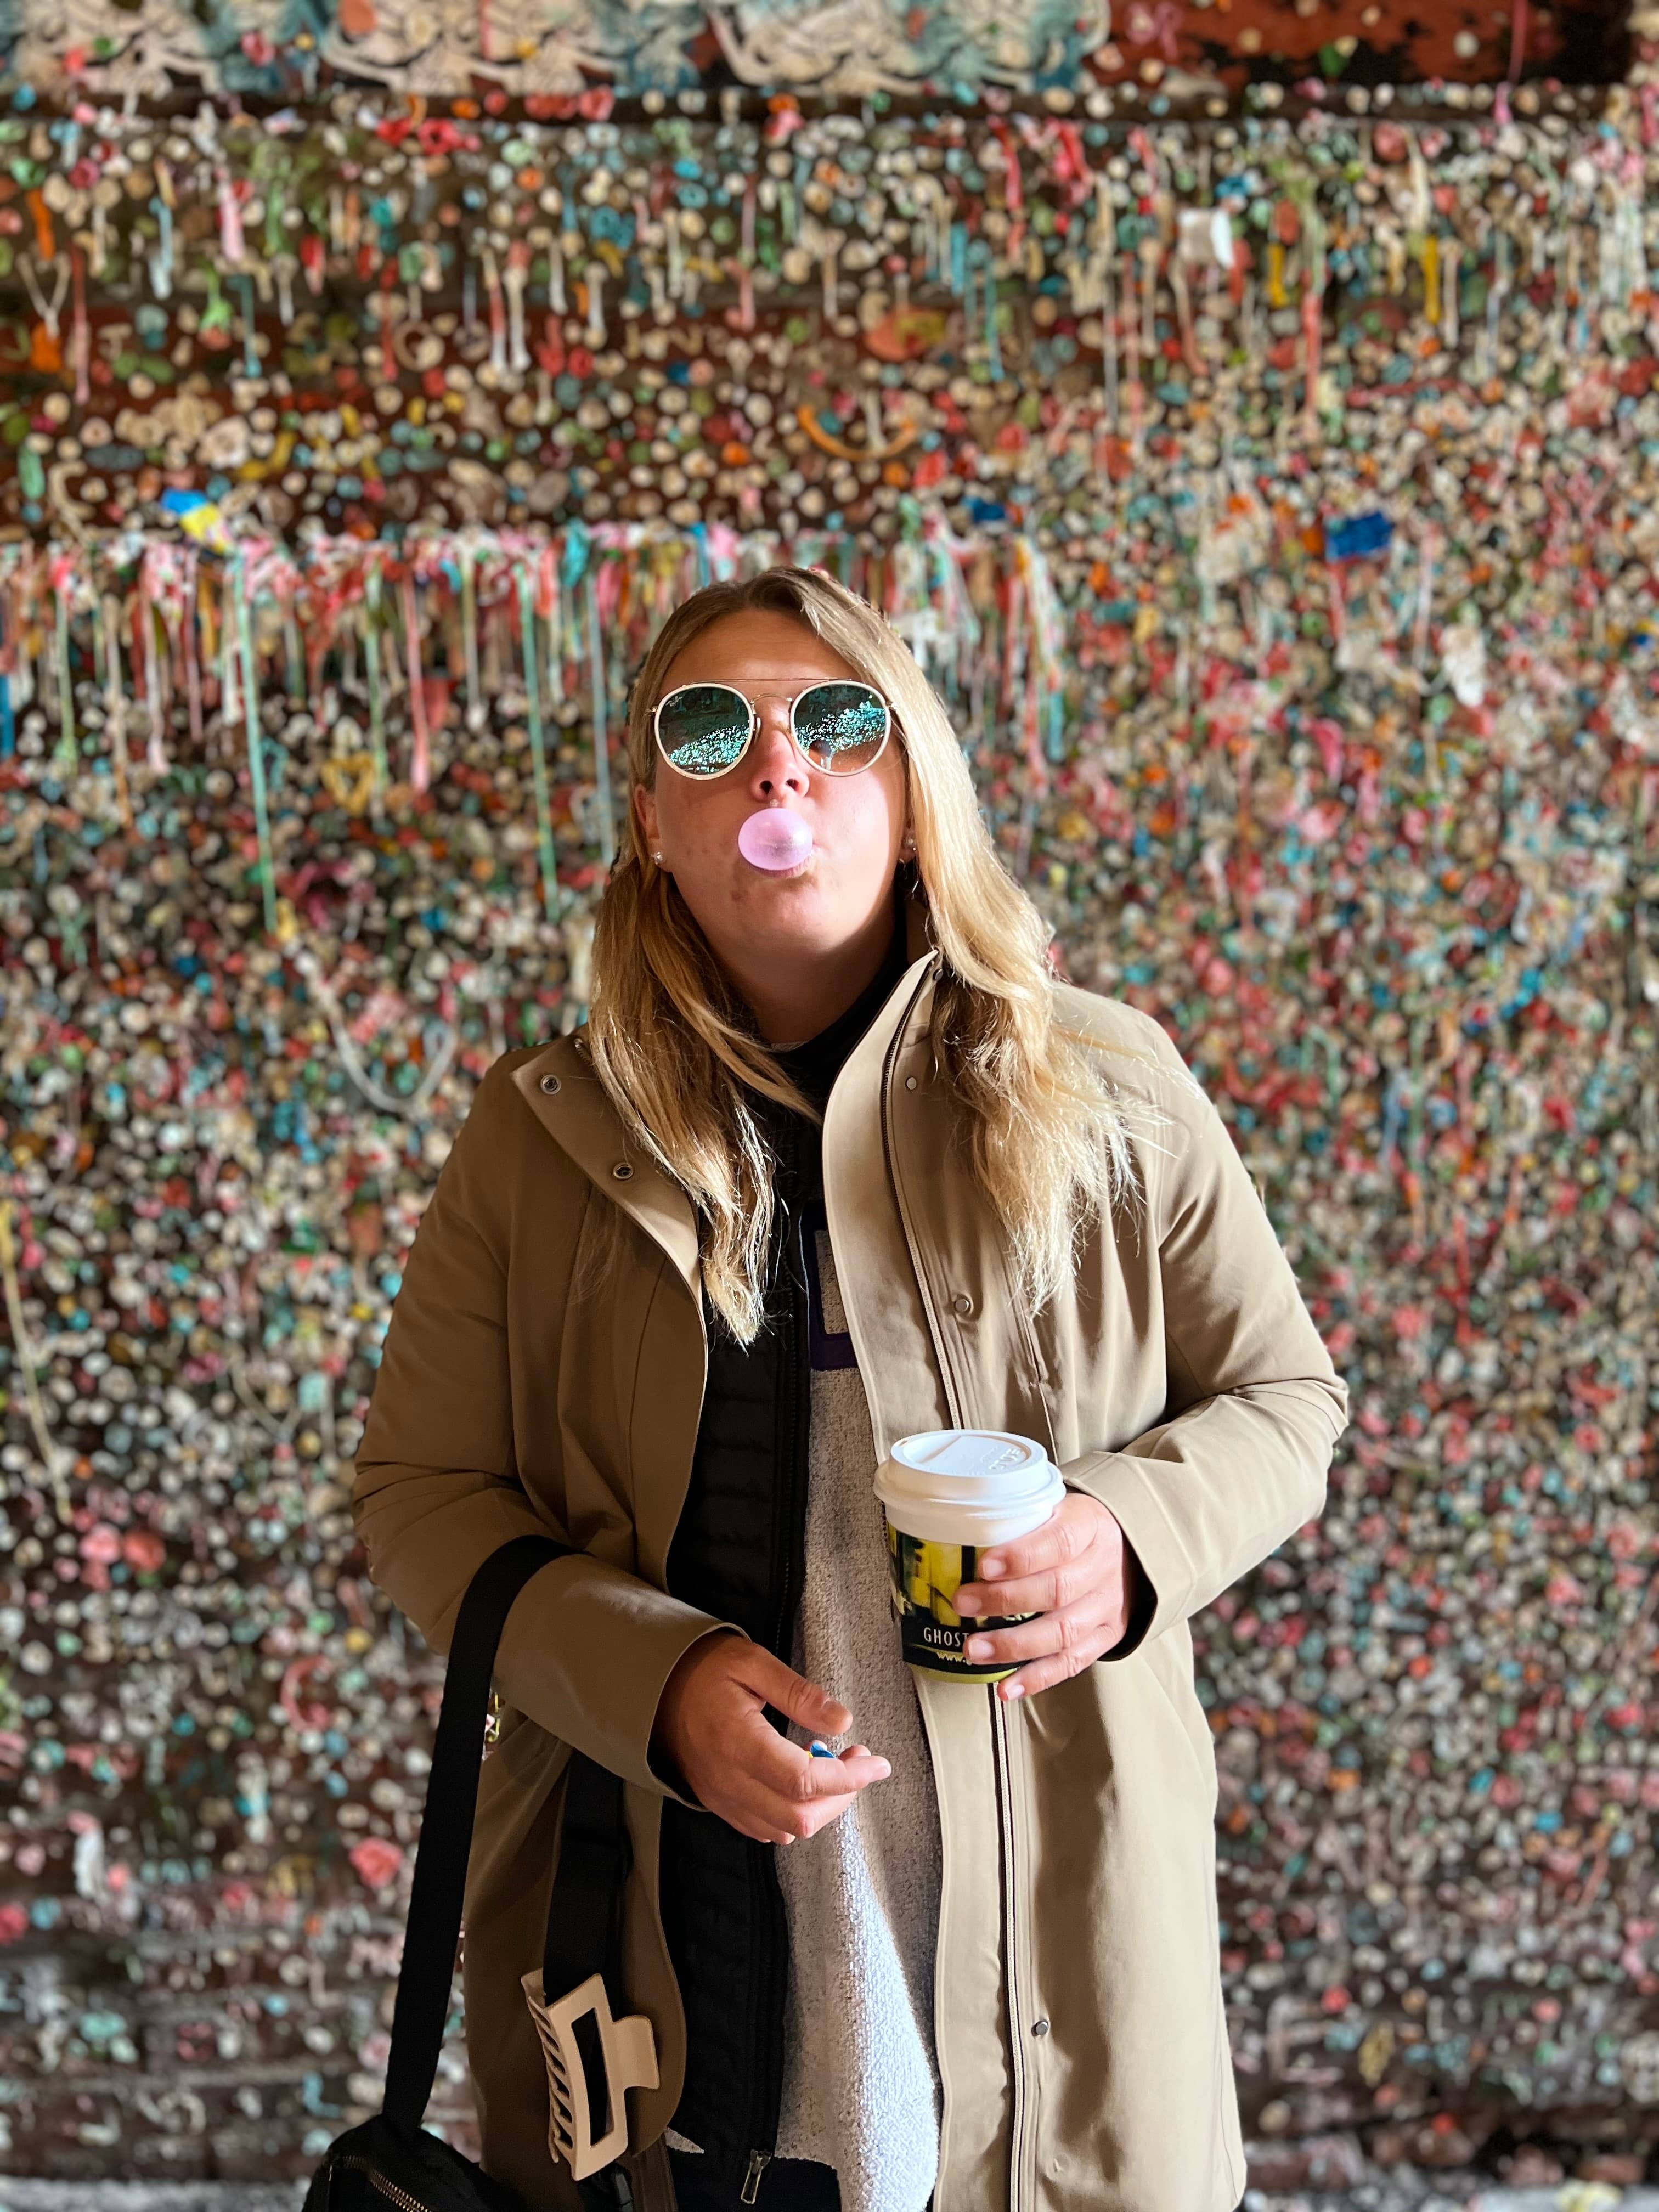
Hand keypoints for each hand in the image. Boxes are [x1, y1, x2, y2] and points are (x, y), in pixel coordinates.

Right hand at [650, 1630, 890, 1846]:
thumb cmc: (704, 1671)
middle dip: (843, 1794)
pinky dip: (795, 1814)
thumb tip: (842, 1719)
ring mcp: (723, 1798)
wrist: (656, 1691)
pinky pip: (766, 1828)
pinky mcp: (721, 1804)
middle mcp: (729, 1780)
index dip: (848, 1777)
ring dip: (821, 1807)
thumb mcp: (753, 1663)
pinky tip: (804, 1782)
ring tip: (833, 1767)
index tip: (875, 1763)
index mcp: (738, 1742)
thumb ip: (799, 1693)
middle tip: (859, 1760)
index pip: (803, 1780)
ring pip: (786, 1829)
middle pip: (800, 1815)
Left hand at [953, 1492, 1140, 1701]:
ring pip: (1063, 1632)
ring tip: (974, 1649)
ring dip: (1014, 1645)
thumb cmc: (1072, 1527)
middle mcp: (1102, 1568)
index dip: (1021, 1557)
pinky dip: (1037, 1678)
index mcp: (1090, 1526)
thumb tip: (956, 1531)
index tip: (983, 1565)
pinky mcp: (1105, 1639)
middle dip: (1005, 1601)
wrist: (1127, 1552)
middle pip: (1057, 1590)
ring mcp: (1106, 1608)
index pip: (1059, 1542)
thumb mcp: (1056, 1507)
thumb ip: (1020, 1519)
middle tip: (963, 1605)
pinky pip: (1071, 1663)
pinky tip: (1006, 1687)